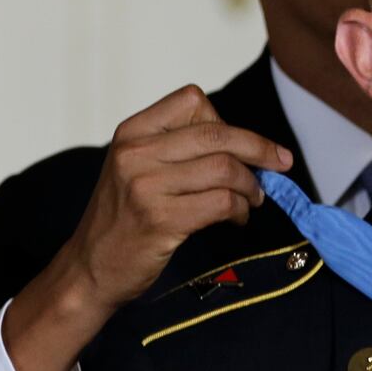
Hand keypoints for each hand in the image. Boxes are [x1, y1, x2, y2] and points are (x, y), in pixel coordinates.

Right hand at [4, 84, 292, 370]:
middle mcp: (135, 153)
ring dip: (251, 185)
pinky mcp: (159, 219)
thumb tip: (247, 146)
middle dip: (260, 149)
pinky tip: (237, 218)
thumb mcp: (137, 168)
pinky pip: (221, 202)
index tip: (245, 145)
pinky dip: (240, 210)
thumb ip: (178, 149)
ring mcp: (145, 186)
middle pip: (217, 133)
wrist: (90, 269)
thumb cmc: (124, 219)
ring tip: (253, 200)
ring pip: (225, 169)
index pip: (192, 101)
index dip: (227, 121)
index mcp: (132, 132)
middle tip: (281, 163)